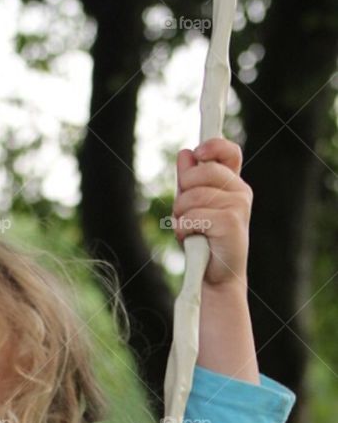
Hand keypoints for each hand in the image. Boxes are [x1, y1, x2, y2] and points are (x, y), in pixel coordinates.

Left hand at [172, 138, 251, 286]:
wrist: (215, 276)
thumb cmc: (203, 242)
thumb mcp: (192, 207)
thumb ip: (190, 181)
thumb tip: (185, 154)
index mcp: (232, 184)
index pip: (229, 152)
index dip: (212, 146)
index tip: (197, 153)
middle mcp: (240, 191)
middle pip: (201, 171)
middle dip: (183, 191)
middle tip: (185, 213)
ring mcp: (238, 205)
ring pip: (193, 195)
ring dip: (181, 215)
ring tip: (189, 229)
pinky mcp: (230, 221)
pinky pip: (193, 215)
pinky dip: (184, 228)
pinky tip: (192, 239)